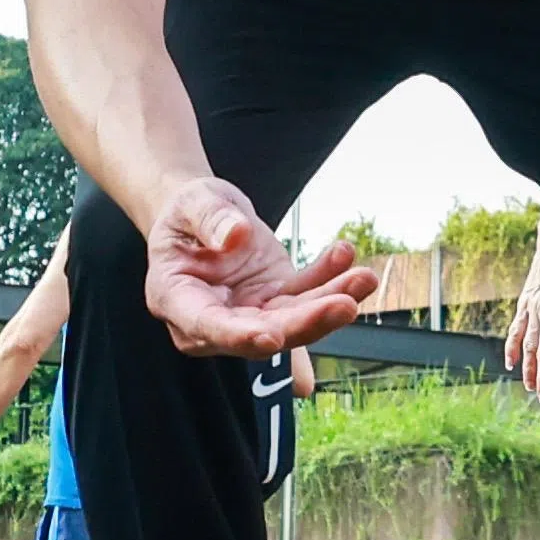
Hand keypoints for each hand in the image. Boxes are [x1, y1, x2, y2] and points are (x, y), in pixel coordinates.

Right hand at [140, 177, 372, 360]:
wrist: (203, 213)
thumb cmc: (187, 212)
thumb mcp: (192, 202)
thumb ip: (210, 219)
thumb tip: (236, 236)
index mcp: (177, 299)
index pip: (208, 326)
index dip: (239, 335)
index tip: (272, 337)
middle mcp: (214, 318)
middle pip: (262, 331)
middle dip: (305, 322)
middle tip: (344, 304)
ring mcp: (250, 313)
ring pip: (293, 319)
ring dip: (330, 302)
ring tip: (362, 278)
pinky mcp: (277, 300)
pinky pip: (307, 294)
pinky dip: (331, 278)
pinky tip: (345, 255)